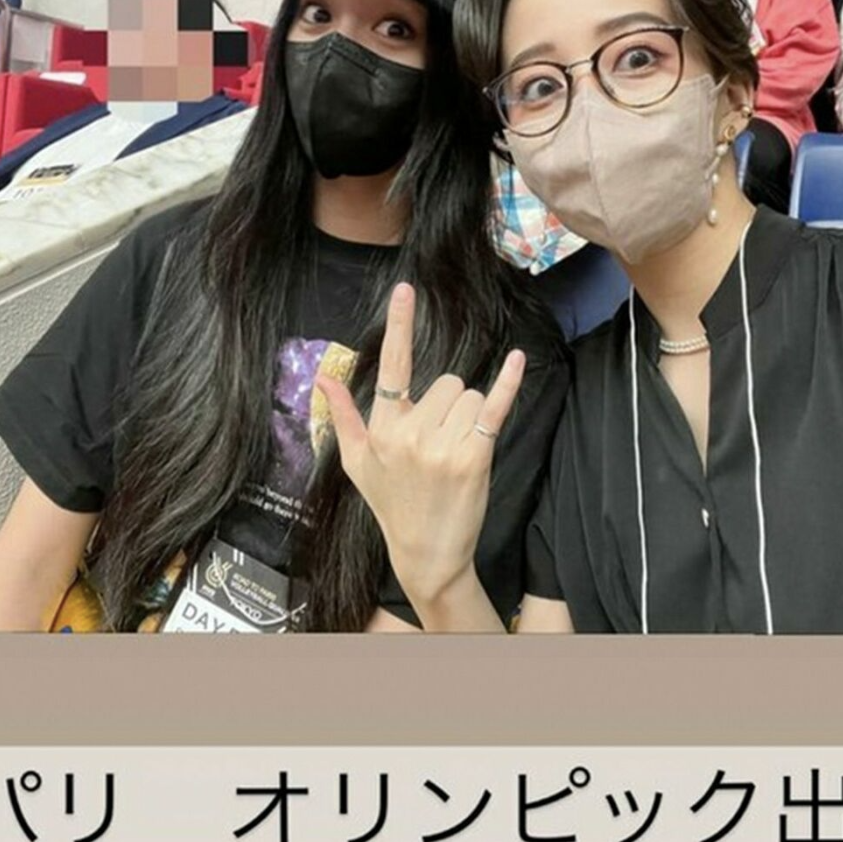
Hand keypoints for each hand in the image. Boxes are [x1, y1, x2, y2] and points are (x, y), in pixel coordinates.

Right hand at [317, 283, 525, 603]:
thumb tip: (324, 377)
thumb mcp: (357, 463)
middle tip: (440, 443)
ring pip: (468, 395)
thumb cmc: (392, 505)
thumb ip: (343, 416)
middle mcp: (409, 433)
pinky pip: (493, 407)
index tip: (405, 289)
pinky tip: (517, 360)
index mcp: (382, 429)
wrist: (426, 552)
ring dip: (468, 416)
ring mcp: (442, 445)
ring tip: (455, 453)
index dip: (399, 325)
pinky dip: (508, 383)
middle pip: (445, 382)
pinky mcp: (474, 456)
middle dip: (447, 405)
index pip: (391, 366)